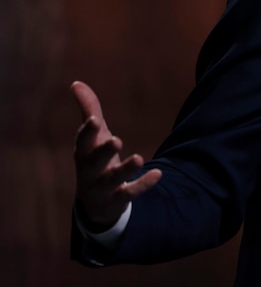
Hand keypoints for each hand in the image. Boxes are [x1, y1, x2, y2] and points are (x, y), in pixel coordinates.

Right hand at [72, 81, 161, 230]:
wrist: (95, 203)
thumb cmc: (95, 160)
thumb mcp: (93, 137)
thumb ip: (89, 111)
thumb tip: (76, 83)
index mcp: (83, 154)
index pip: (82, 142)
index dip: (87, 132)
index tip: (94, 120)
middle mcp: (89, 171)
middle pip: (93, 162)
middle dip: (103, 152)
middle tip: (116, 140)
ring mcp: (102, 187)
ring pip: (112, 179)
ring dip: (125, 169)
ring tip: (138, 158)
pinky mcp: (118, 199)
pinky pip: (130, 193)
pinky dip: (143, 184)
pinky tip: (158, 173)